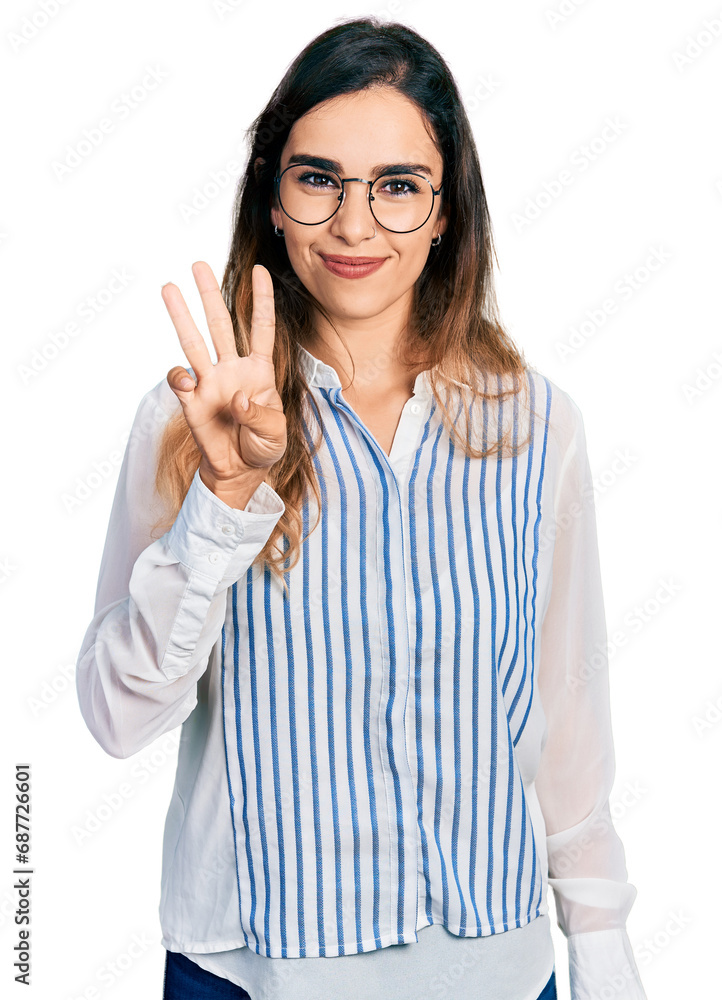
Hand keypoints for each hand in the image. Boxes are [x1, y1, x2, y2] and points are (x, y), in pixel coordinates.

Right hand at [161, 261, 286, 487]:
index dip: (261, 300)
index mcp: (259, 371)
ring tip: (169, 288)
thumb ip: (261, 416)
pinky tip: (186, 382)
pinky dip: (179, 377)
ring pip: (194, 341)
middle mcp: (232, 369)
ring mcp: (210, 382)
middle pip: (221, 324)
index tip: (261, 270)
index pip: (262, 328)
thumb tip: (237, 397)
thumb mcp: (276, 434)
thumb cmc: (263, 447)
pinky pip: (180, 381)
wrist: (240, 471)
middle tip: (198, 264)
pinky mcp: (192, 401)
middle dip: (210, 294)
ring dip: (181, 315)